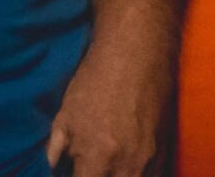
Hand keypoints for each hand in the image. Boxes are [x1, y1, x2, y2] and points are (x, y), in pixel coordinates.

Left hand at [45, 36, 169, 175]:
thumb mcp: (65, 115)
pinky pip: (151, 173)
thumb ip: (55, 150)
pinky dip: (135, 174)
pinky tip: (121, 167)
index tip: (72, 171)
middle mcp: (128, 162)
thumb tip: (52, 167)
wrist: (137, 50)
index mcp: (99, 157)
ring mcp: (149, 154)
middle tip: (88, 169)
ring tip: (105, 167)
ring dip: (117, 176)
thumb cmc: (96, 79)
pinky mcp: (162, 144)